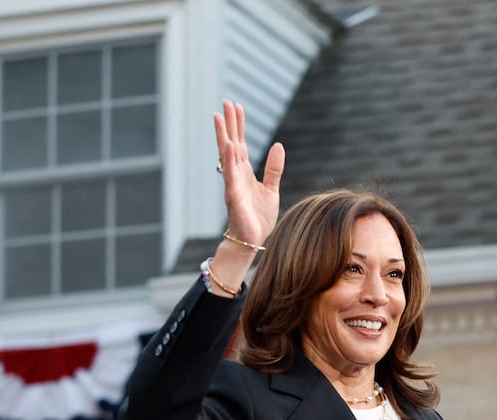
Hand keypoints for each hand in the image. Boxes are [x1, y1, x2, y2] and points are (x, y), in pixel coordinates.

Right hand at [213, 100, 282, 250]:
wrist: (253, 240)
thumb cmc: (259, 217)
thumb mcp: (271, 189)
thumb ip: (274, 168)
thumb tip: (278, 145)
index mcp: (245, 172)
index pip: (241, 143)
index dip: (239, 125)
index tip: (237, 107)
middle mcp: (236, 174)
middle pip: (231, 143)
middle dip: (229, 123)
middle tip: (225, 102)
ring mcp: (233, 183)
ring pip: (227, 155)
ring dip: (223, 135)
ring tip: (219, 116)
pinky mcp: (233, 195)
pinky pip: (230, 175)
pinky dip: (229, 159)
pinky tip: (228, 144)